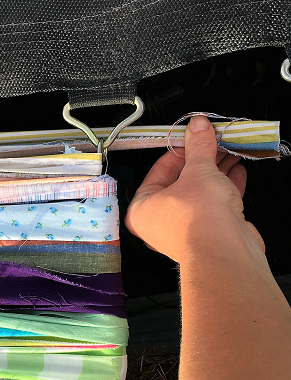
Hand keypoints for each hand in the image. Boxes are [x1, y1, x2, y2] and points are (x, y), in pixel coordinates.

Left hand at [124, 115, 263, 262]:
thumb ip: (198, 146)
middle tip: (213, 140)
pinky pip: (214, 204)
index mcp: (142, 208)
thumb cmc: (198, 219)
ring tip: (229, 151)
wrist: (224, 252)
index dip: (179, 149)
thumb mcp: (198, 171)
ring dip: (216, 170)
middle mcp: (159, 221)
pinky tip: (237, 171)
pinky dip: (226, 187)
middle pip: (181, 180)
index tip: (193, 135)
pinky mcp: (207, 233)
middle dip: (201, 158)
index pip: (159, 169)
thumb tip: (197, 127)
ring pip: (200, 191)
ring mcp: (184, 229)